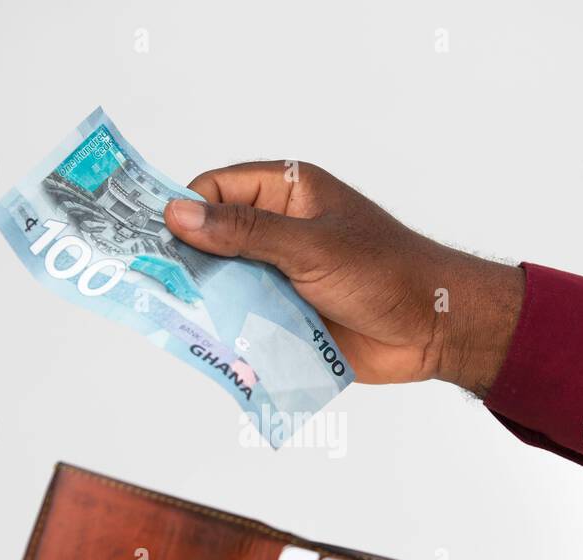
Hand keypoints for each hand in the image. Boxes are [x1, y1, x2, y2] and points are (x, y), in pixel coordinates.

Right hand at [164, 162, 523, 394]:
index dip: (182, 210)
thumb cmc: (387, 272)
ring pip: (223, 286)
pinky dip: (227, 333)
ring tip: (171, 317)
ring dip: (206, 302)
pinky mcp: (286, 319)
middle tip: (147, 281)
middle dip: (185, 262)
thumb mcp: (310, 247)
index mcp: (287, 194)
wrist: (436, 330)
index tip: (148, 236)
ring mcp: (280, 277)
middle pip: (212, 241)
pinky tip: (205, 344)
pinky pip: (244, 323)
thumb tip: (180, 215)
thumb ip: (245, 234)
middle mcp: (278, 233)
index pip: (215, 191)